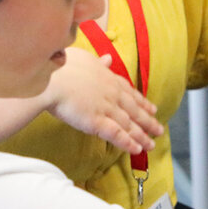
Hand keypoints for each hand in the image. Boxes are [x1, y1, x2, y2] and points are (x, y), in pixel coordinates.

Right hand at [43, 48, 163, 153]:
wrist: (48, 77)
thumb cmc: (60, 65)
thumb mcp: (83, 58)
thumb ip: (98, 62)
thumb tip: (108, 59)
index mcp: (108, 78)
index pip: (130, 92)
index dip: (142, 102)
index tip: (152, 109)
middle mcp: (112, 94)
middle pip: (135, 110)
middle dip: (148, 121)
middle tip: (159, 130)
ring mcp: (106, 108)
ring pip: (129, 124)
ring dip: (142, 136)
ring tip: (151, 145)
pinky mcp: (96, 122)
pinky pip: (116, 134)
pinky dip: (128, 143)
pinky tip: (137, 150)